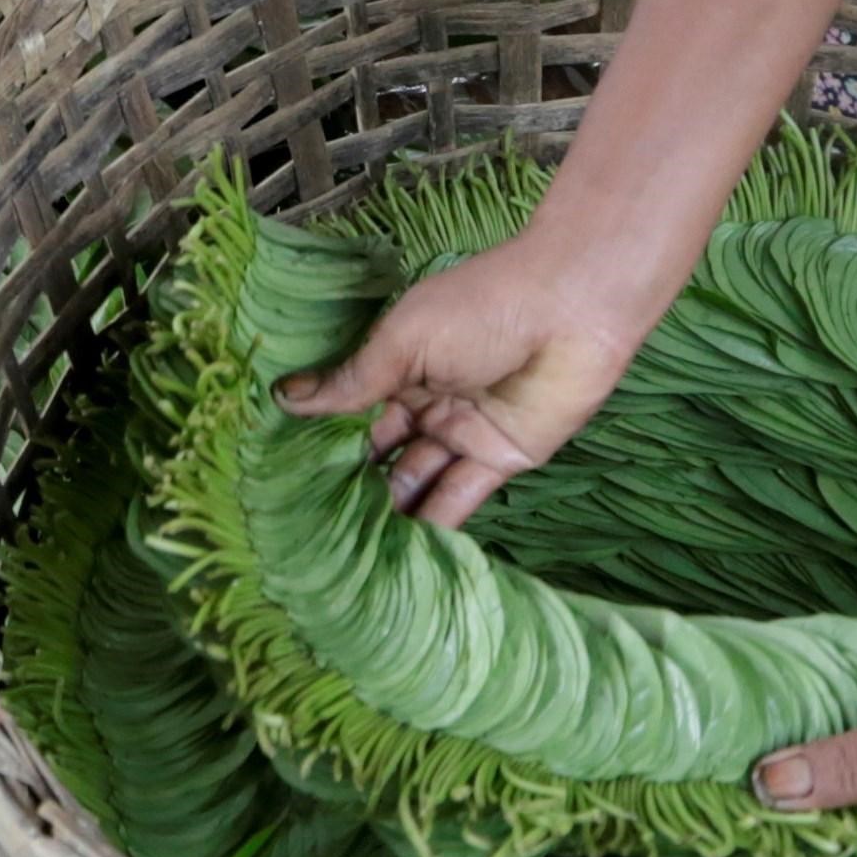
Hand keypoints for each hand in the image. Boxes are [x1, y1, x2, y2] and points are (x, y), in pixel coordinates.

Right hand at [269, 226, 662, 527]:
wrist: (572, 308)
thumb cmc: (482, 306)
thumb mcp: (403, 340)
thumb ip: (352, 381)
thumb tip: (285, 398)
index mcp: (400, 366)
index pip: (353, 414)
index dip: (324, 443)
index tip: (284, 480)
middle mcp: (428, 403)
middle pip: (382, 453)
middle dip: (351, 484)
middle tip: (308, 525)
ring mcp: (462, 434)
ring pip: (416, 479)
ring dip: (387, 510)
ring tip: (343, 548)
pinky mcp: (499, 460)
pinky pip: (458, 497)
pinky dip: (432, 523)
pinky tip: (398, 550)